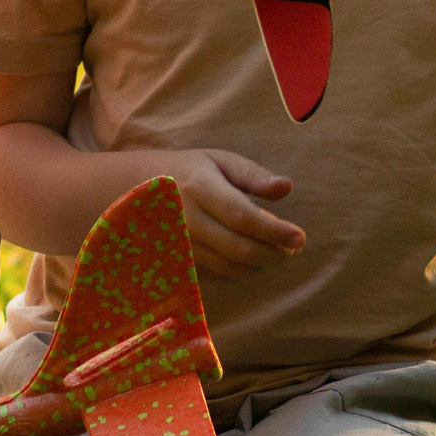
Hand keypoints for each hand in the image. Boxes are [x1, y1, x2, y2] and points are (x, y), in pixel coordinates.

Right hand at [166, 151, 305, 278]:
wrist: (136, 189)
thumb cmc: (189, 171)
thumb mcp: (219, 161)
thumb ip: (253, 175)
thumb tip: (286, 188)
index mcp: (198, 187)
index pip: (242, 217)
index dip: (274, 231)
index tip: (299, 237)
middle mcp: (186, 220)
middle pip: (238, 248)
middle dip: (272, 253)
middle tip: (293, 248)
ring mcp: (179, 245)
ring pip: (229, 267)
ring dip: (259, 263)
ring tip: (275, 251)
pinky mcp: (177, 262)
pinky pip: (216, 275)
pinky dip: (240, 270)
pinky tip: (251, 257)